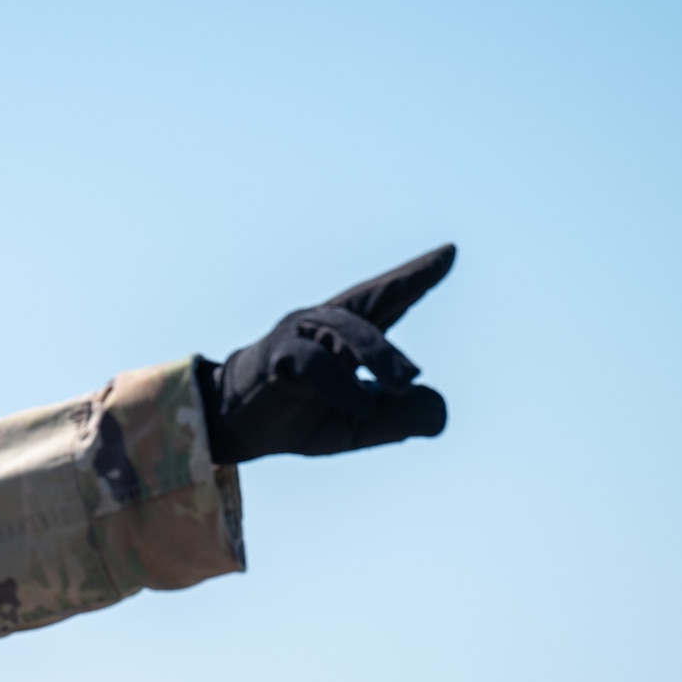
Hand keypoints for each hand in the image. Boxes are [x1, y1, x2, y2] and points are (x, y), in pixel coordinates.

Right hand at [200, 244, 454, 461]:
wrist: (232, 428)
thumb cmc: (297, 417)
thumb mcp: (358, 424)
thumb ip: (400, 418)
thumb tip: (439, 410)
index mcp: (346, 337)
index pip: (387, 303)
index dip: (416, 278)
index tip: (449, 253)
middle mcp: (324, 326)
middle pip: (372, 296)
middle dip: (406, 278)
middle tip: (443, 261)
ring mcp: (298, 337)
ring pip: (347, 332)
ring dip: (380, 356)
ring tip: (406, 382)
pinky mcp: (276, 358)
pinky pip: (313, 364)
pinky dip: (340, 385)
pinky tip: (362, 406)